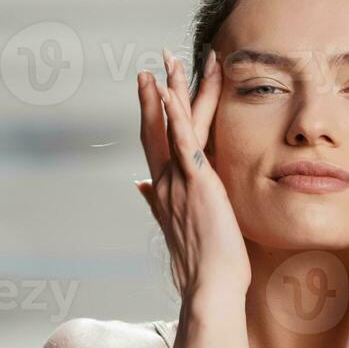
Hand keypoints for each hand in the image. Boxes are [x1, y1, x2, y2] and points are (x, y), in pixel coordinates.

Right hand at [136, 48, 251, 302]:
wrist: (209, 288)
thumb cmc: (201, 265)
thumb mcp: (176, 228)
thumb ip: (156, 202)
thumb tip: (139, 187)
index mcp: (164, 191)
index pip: (158, 142)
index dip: (155, 112)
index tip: (154, 86)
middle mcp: (165, 182)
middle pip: (158, 127)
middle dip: (158, 91)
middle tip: (159, 60)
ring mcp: (178, 181)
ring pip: (173, 126)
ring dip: (171, 90)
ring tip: (170, 60)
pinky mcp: (197, 183)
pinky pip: (185, 141)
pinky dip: (176, 114)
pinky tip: (170, 90)